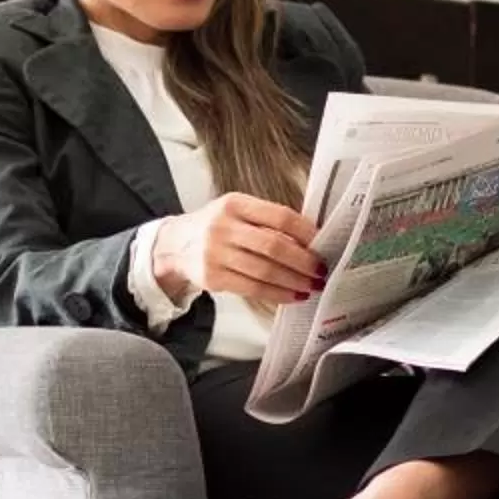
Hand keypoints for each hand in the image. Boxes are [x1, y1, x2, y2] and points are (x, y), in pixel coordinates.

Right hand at [155, 192, 323, 309]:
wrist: (174, 245)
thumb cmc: (216, 227)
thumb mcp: (237, 211)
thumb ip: (268, 220)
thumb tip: (311, 240)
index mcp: (235, 204)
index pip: (279, 216)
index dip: (306, 231)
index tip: (324, 242)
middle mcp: (224, 227)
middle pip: (274, 246)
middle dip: (304, 261)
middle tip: (321, 270)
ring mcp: (216, 254)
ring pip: (265, 271)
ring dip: (294, 281)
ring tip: (312, 286)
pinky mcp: (213, 277)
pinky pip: (253, 288)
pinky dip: (278, 294)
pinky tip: (293, 295)